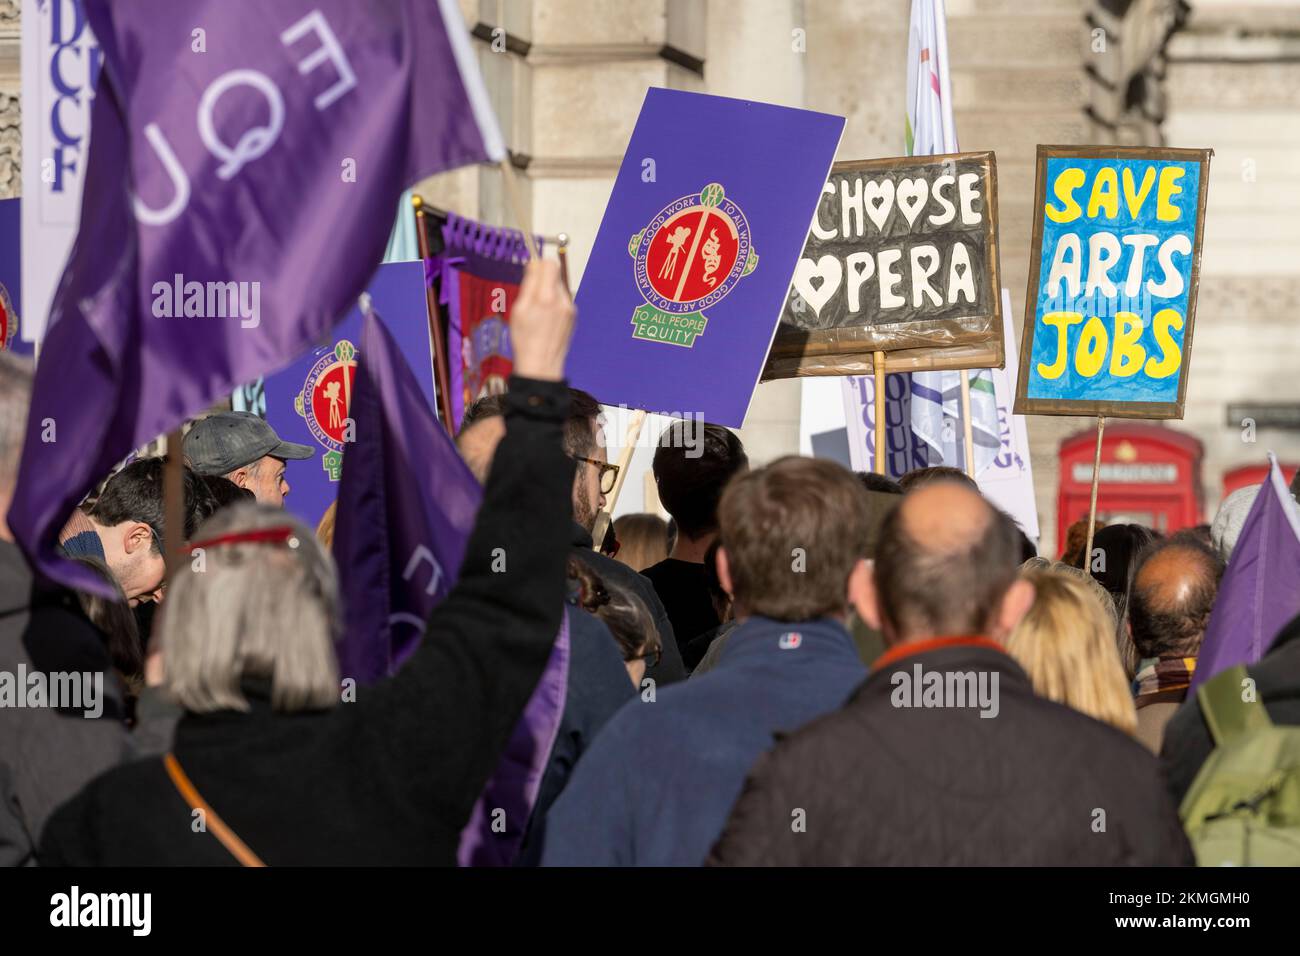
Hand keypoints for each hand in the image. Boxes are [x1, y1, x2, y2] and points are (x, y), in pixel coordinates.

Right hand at [510, 259, 574, 381]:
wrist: (541, 364)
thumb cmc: (526, 340)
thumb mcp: (519, 309)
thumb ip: (529, 284)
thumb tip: (534, 265)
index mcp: (546, 297)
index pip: (550, 264)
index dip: (539, 264)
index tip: (531, 271)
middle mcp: (562, 300)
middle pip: (555, 274)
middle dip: (542, 279)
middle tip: (530, 295)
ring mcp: (570, 308)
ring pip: (558, 287)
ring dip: (548, 292)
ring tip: (537, 311)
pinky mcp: (572, 315)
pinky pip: (562, 300)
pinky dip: (553, 303)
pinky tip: (545, 319)